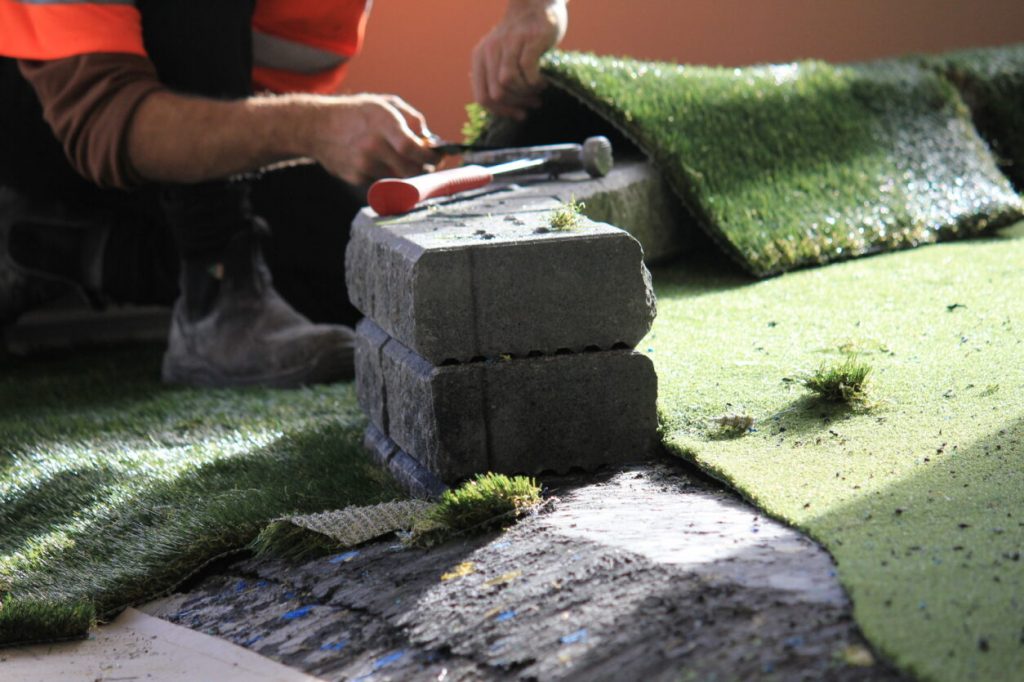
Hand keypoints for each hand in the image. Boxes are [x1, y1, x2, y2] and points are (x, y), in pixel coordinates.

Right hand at [308, 94, 439, 184]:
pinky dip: (387, 174)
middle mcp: (373, 144)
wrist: (316, 127)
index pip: (413, 148)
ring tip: (401, 158)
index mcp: (383, 122)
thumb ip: (412, 119)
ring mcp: (363, 163)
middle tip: (427, 163)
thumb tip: (430, 140)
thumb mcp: (386, 103)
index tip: (438, 157)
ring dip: (406, 172)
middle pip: (410, 169)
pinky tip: (377, 160)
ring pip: (398, 178)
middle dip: (424, 169)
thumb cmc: (357, 112)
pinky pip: (382, 180)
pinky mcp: (355, 177)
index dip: (430, 157)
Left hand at [471, 0, 567, 119]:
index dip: (501, 111)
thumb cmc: (521, 37)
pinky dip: (536, 82)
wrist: (537, 4)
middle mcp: (490, 50)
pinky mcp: (529, 39)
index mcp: (480, 58)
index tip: (519, 114)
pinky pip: (528, 70)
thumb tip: (504, 109)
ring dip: (526, 93)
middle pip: (496, 93)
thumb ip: (496, 77)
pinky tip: (544, 81)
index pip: (482, 98)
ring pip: (509, 83)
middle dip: (516, 104)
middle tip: (533, 104)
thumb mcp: (501, 56)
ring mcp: (509, 43)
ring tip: (538, 92)